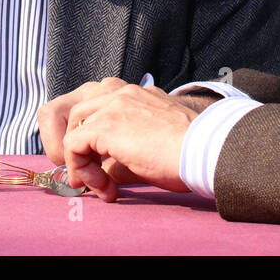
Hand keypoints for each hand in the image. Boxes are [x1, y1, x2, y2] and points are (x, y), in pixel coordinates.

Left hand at [49, 82, 208, 201]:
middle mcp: (122, 93)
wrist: (206, 149)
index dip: (92, 139)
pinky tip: (103, 187)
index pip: (97, 107)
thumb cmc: (189, 153)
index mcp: (136, 94)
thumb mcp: (152, 144)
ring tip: (100, 185)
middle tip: (95, 178)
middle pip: (79, 114)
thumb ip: (125, 150)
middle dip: (80, 147)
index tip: (106, 169)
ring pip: (73, 129)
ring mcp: (113, 106)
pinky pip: (73, 146)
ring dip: (80, 161)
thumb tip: (103, 173)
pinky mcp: (106, 126)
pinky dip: (81, 169)